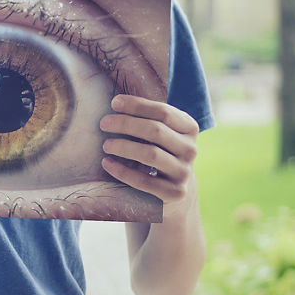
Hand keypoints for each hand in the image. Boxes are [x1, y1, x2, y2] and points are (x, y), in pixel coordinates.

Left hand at [100, 94, 199, 215]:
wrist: (176, 191)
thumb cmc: (160, 152)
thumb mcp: (162, 133)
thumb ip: (147, 117)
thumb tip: (116, 101)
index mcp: (189, 128)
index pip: (164, 112)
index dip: (137, 105)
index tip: (114, 103)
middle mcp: (191, 150)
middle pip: (156, 131)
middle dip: (126, 124)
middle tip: (104, 123)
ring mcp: (184, 172)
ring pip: (151, 154)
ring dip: (124, 147)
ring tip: (105, 145)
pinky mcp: (174, 193)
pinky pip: (144, 181)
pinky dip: (122, 171)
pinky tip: (107, 163)